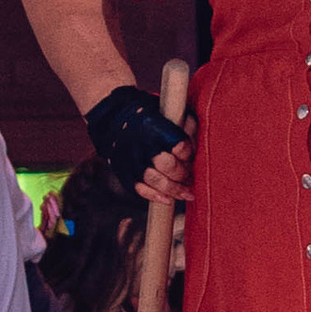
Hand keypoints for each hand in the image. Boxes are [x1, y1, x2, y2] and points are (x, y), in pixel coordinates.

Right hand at [86, 83, 191, 207]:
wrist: (114, 118)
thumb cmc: (149, 116)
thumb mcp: (169, 112)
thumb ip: (186, 126)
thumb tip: (196, 148)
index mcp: (154, 125)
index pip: (179, 144)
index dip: (187, 153)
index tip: (190, 154)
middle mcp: (141, 143)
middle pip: (167, 165)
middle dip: (182, 173)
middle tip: (189, 174)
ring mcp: (130, 159)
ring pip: (154, 180)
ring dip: (174, 190)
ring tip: (186, 193)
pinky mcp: (123, 171)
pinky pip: (139, 189)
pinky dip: (155, 196)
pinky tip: (168, 199)